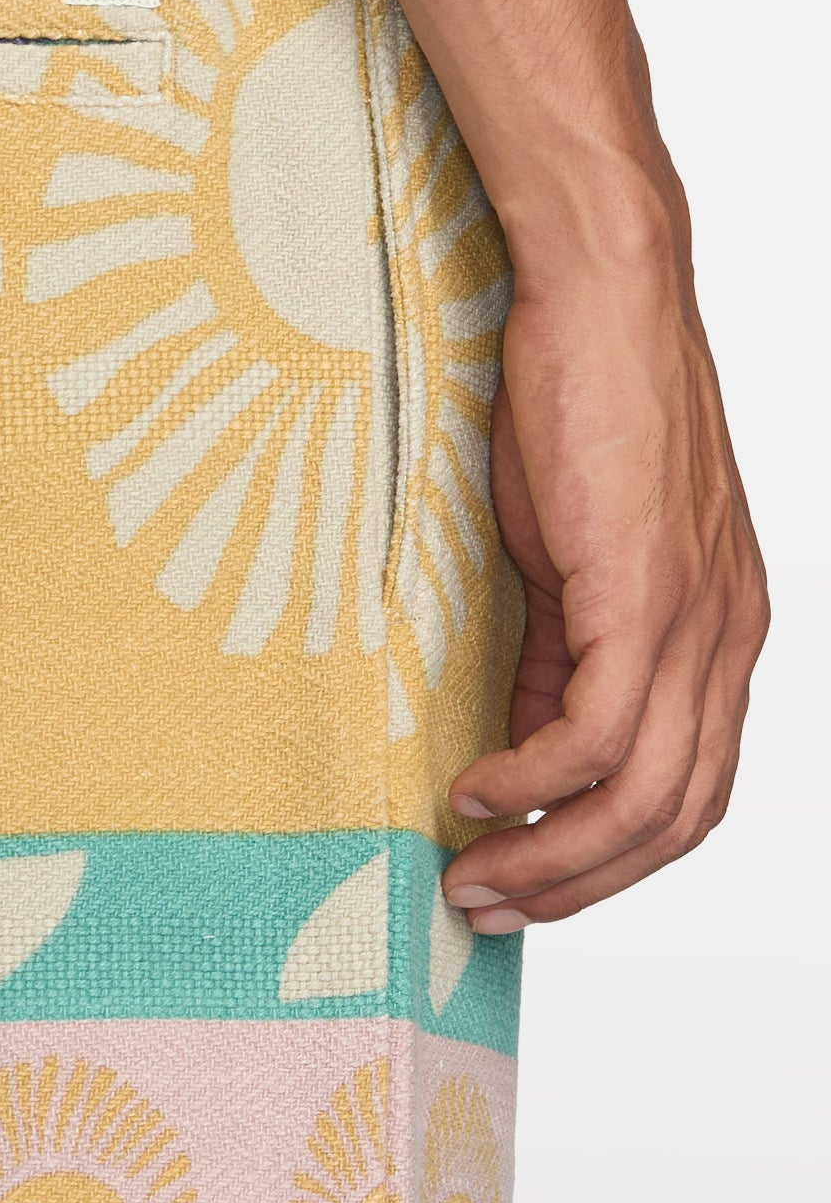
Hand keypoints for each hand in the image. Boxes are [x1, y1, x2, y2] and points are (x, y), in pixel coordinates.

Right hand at [440, 241, 766, 930]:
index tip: (522, 881)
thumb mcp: (572, 556)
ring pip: (643, 799)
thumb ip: (562, 651)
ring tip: (472, 872)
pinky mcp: (646, 597)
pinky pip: (593, 738)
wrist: (603, 296)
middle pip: (676, 820)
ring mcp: (697, 621)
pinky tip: (475, 786)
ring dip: (551, 856)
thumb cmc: (579, 404)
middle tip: (488, 906)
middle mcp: (730, 639)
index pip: (689, 790)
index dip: (609, 859)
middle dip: (579, 884)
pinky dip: (532, 784)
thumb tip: (525, 743)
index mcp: (724, 632)